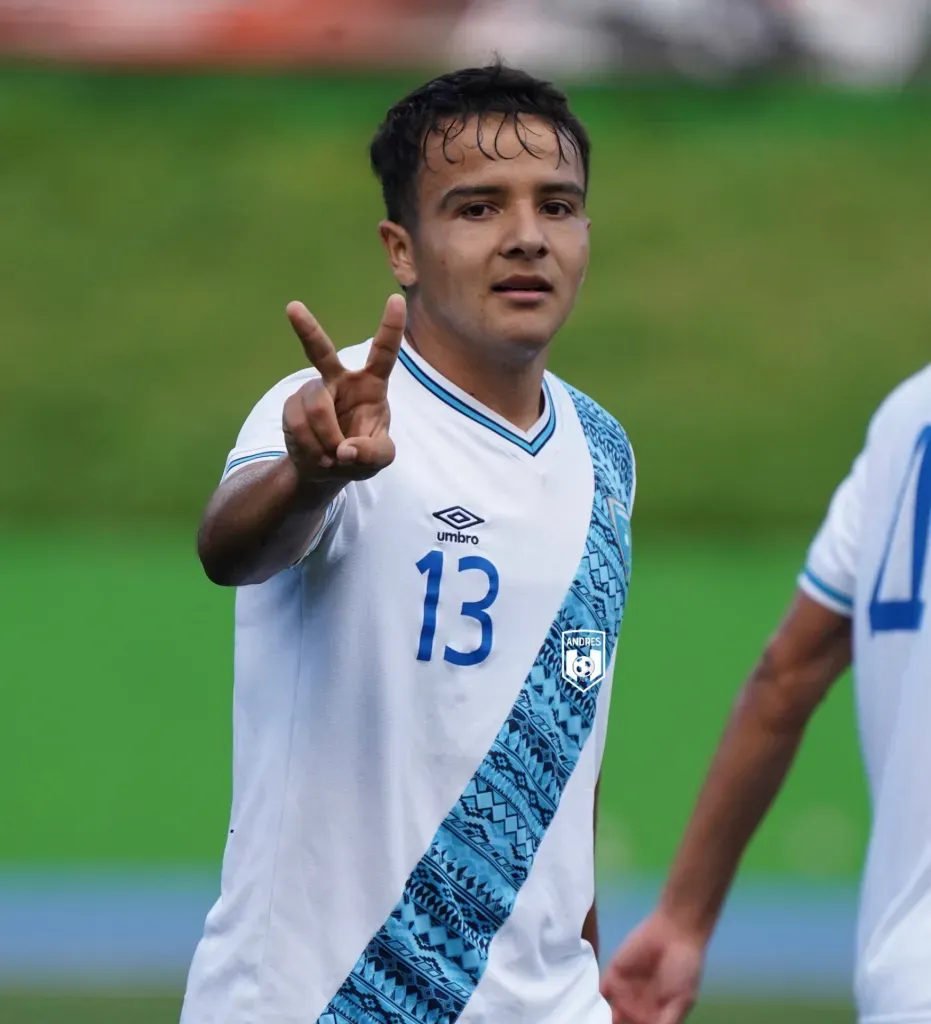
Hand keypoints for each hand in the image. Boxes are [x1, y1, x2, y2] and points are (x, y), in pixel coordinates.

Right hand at [283, 294, 405, 482]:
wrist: (327, 470)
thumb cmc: (361, 454)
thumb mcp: (380, 458)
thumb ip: (372, 454)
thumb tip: (345, 450)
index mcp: (370, 384)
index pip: (383, 353)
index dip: (391, 328)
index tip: (396, 299)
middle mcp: (339, 380)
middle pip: (321, 352)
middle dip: (307, 329)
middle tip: (293, 307)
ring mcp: (313, 391)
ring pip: (316, 408)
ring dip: (326, 440)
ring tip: (332, 458)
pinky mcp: (292, 407)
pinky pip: (299, 424)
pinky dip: (311, 447)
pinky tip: (318, 457)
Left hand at [600, 911, 705, 1023]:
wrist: (675, 933)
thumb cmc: (684, 969)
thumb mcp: (681, 1000)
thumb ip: (667, 1022)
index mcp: (656, 1017)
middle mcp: (638, 1008)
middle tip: (612, 1023)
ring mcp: (624, 992)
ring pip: (610, 1014)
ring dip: (604, 1019)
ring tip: (600, 1020)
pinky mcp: (613, 974)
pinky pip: (602, 992)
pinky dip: (596, 1001)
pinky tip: (595, 1007)